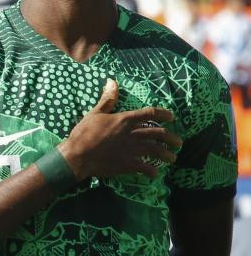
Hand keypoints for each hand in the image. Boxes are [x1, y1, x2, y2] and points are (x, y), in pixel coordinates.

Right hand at [58, 79, 181, 179]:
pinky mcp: (128, 164)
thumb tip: (112, 81)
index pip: (150, 114)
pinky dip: (152, 172)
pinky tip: (155, 174)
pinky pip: (145, 168)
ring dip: (167, 155)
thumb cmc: (84, 133)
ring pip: (157, 151)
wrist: (78, 155)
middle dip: (171, 138)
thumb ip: (107, 100)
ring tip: (172, 158)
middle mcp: (133, 134)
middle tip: (178, 142)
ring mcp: (132, 150)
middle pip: (159, 134)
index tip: (172, 117)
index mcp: (125, 120)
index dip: (163, 114)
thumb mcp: (94, 113)